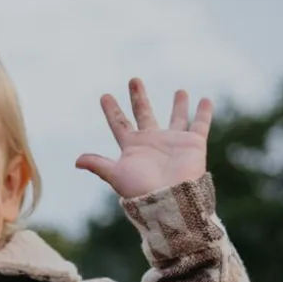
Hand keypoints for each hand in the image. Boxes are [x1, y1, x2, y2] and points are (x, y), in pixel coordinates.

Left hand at [76, 79, 211, 198]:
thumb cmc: (141, 190)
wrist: (169, 201)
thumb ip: (99, 165)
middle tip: (134, 79)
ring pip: (176, 118)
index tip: (104, 96)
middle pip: (144, 113)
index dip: (111, 110)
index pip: (119, 124)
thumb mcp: (117, 176)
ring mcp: (173, 142)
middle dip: (138, 97)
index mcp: (133, 147)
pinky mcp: (193, 144)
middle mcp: (152, 142)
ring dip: (179, 105)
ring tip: (180, 91)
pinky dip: (204, 113)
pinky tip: (205, 100)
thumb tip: (76, 161)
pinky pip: (200, 125)